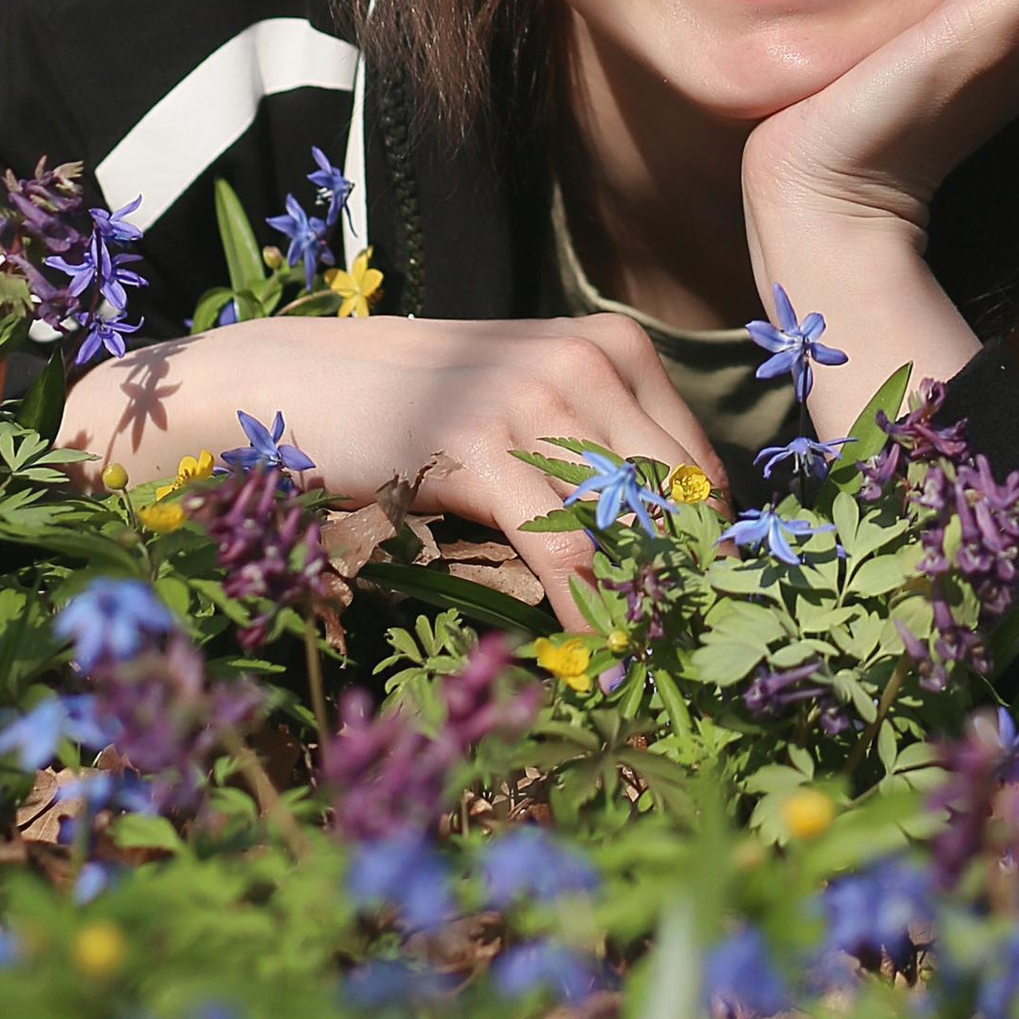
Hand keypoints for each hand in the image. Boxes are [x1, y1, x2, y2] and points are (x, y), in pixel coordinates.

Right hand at [61, 313, 724, 619]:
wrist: (307, 379)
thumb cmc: (421, 408)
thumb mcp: (525, 409)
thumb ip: (595, 453)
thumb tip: (671, 549)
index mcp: (615, 347)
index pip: (698, 465)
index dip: (709, 551)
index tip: (710, 621)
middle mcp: (588, 360)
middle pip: (674, 499)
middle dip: (683, 586)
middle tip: (684, 663)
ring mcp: (533, 396)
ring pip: (626, 525)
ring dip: (641, 606)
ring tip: (648, 671)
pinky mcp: (480, 443)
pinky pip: (563, 546)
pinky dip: (588, 608)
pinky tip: (595, 656)